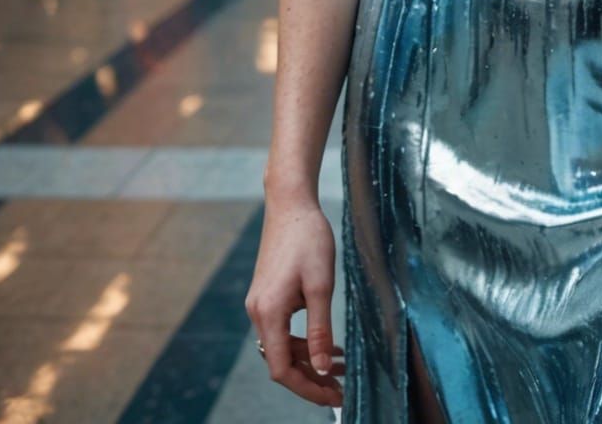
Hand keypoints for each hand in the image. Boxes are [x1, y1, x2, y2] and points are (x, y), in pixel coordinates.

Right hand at [245, 192, 344, 407]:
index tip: (334, 398)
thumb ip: (320, 329)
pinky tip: (328, 343)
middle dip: (312, 378)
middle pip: (281, 362)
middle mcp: (258, 313)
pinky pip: (283, 330)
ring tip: (343, 367)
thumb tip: (324, 369)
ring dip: (310, 360)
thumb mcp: (321, 284)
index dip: (307, 388)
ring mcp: (261, 304)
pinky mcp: (267, 296)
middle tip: (343, 388)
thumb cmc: (308, 238)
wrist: (291, 204)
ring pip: (283, 347)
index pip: (281, 369)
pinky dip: (304, 341)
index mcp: (269, 313)